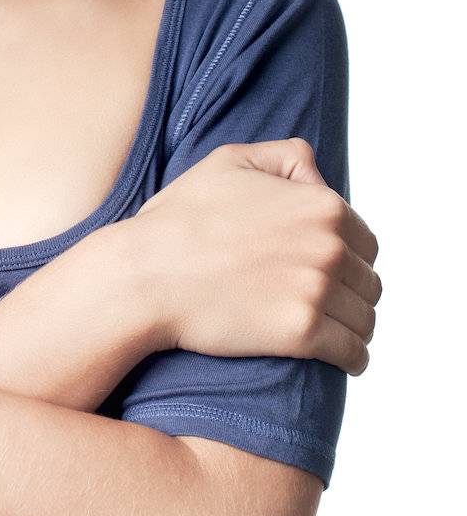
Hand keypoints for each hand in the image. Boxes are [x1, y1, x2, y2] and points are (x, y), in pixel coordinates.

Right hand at [131, 138, 381, 375]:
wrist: (146, 274)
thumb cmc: (180, 218)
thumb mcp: (231, 161)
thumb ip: (286, 156)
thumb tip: (319, 177)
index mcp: (321, 205)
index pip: (365, 240)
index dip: (347, 255)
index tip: (325, 270)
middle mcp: (328, 246)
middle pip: (368, 281)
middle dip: (351, 292)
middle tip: (324, 302)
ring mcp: (317, 291)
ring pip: (365, 318)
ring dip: (353, 326)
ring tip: (333, 331)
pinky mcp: (303, 333)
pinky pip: (353, 353)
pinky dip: (352, 358)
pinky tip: (341, 358)